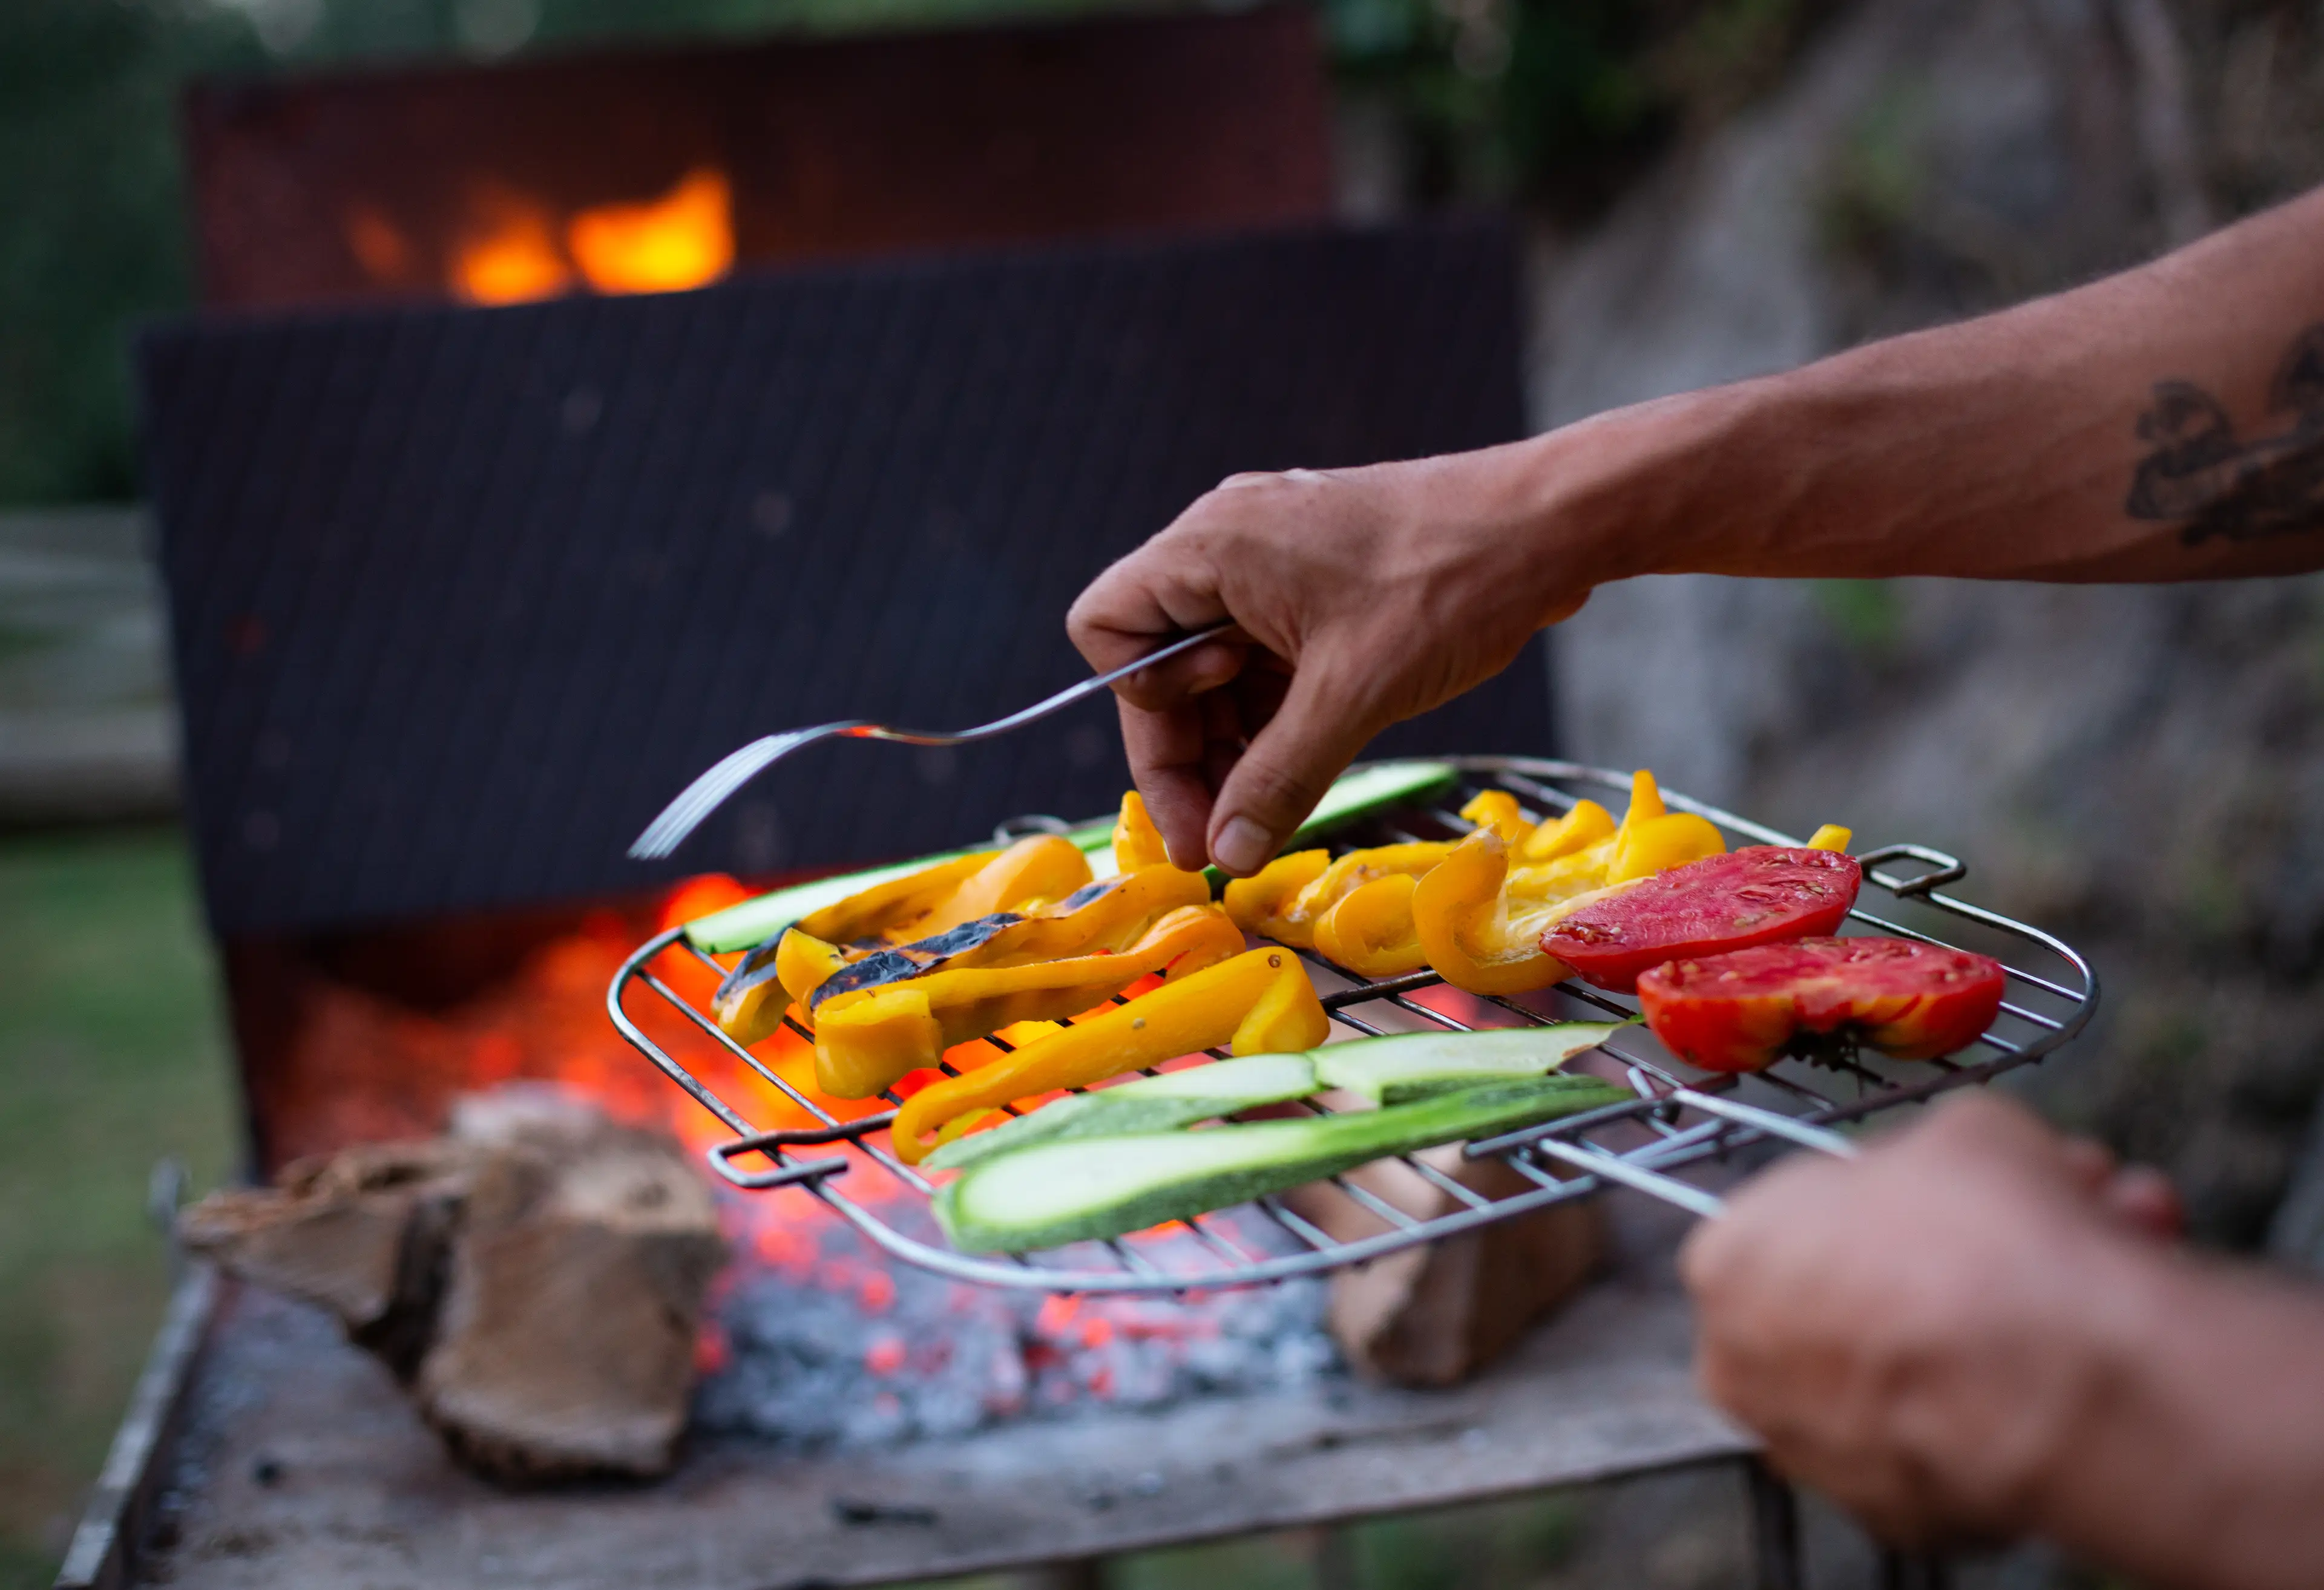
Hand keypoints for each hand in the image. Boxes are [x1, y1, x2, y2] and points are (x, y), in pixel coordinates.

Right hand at [1067, 449, 1603, 873]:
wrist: (1550, 524)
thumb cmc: (1452, 581)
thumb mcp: (1354, 696)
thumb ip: (1278, 778)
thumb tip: (1229, 854)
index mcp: (1212, 547)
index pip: (1107, 630)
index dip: (1141, 720)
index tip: (1193, 791)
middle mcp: (1228, 544)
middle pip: (1158, 661)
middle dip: (1189, 751)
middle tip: (1224, 839)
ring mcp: (1273, 560)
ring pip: (1215, 668)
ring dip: (1235, 742)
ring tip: (1271, 809)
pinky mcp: (1315, 581)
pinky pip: (1265, 658)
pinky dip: (1275, 716)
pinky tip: (1303, 766)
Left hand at [1679, 1092, 2180, 1547]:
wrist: (2055, 1376)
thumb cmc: (1986, 1240)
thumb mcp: (1963, 1131)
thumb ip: (1929, 1155)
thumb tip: (1955, 1167)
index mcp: (1729, 1259)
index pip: (1796, 1217)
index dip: (1887, 1202)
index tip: (1950, 1195)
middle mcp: (1744, 1366)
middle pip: (1853, 1296)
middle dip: (1948, 1261)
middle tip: (2032, 1231)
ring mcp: (1811, 1451)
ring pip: (1909, 1370)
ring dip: (1992, 1325)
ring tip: (2087, 1281)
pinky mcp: (1888, 1519)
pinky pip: (1948, 1441)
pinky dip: (2003, 1408)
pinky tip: (2076, 1363)